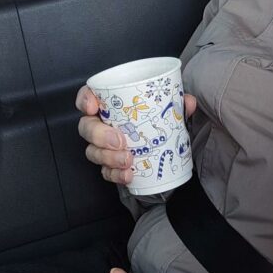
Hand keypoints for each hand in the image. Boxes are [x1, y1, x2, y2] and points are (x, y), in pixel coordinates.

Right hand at [76, 83, 196, 185]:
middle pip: (87, 127)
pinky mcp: (110, 166)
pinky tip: (128, 175)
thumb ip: (178, 104)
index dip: (84, 100)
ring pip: (93, 152)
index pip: (87, 97)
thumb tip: (188, 102)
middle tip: (120, 140)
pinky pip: (106, 172)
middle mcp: (101, 125)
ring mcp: (103, 147)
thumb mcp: (169, 110)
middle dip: (99, 135)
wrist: (163, 149)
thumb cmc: (157, 121)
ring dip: (109, 157)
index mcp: (109, 106)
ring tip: (128, 160)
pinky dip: (116, 175)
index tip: (93, 106)